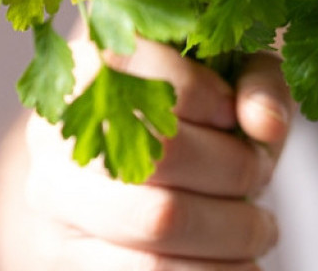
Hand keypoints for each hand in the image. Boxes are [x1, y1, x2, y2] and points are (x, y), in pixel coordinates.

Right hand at [0, 36, 295, 270]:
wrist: (123, 177)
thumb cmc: (190, 117)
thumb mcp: (229, 77)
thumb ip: (255, 82)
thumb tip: (265, 126)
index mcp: (83, 66)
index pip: (133, 68)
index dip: (201, 92)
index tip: (232, 113)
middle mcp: (53, 129)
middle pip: (158, 150)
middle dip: (232, 168)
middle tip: (257, 173)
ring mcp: (54, 197)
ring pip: (158, 221)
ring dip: (233, 229)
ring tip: (257, 226)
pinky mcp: (66, 256)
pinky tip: (239, 261)